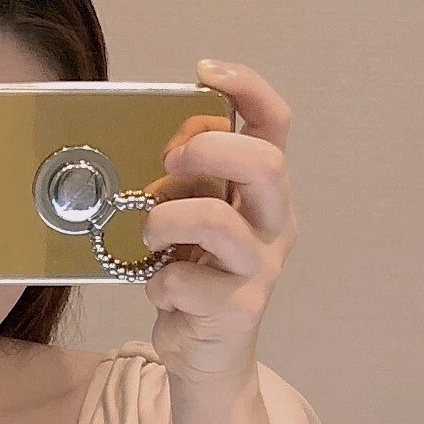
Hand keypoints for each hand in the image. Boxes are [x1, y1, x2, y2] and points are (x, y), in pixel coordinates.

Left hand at [139, 59, 296, 391]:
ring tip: (148, 235)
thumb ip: (186, 179)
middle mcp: (274, 223)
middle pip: (265, 164)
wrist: (204, 352)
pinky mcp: (239, 308)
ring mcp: (261, 267)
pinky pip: (184, 280)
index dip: (247, 88)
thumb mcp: (190, 216)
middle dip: (209, 150)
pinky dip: (157, 282)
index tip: (204, 71)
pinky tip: (160, 290)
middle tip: (169, 162)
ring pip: (218, 221)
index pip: (275, 124)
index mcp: (264, 191)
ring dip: (165, 220)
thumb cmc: (194, 273)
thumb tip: (161, 140)